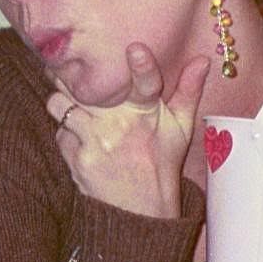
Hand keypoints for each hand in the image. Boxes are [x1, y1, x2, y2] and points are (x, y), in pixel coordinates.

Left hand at [47, 44, 209, 217]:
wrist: (140, 213)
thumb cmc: (160, 163)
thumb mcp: (180, 129)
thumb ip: (188, 91)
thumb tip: (203, 59)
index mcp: (147, 114)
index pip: (148, 85)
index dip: (143, 66)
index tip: (135, 48)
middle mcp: (121, 126)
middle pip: (86, 86)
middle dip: (72, 75)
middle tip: (71, 69)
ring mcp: (97, 142)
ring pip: (60, 104)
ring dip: (62, 101)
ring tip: (72, 103)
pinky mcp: (78, 159)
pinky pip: (59, 132)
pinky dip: (65, 131)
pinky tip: (78, 136)